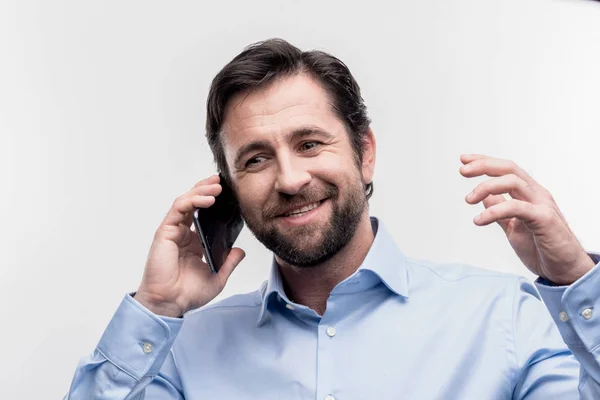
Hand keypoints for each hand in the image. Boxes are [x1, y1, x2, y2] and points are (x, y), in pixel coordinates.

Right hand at [134, 175, 244, 316]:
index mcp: (194, 242)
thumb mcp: (217, 277)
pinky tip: (206, 199)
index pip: (203, 215)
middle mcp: (183, 234)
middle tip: (221, 182)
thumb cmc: (187, 293)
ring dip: (201, 191)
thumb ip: (229, 263)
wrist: (170, 303)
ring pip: (186, 202)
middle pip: (194, 203)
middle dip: (206, 189)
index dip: (212, 202)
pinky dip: (192, 200)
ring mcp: (173, 231)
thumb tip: (240, 251)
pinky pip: (178, 209)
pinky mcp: (165, 232)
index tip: (227, 193)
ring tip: (216, 187)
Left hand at [460, 154, 594, 284]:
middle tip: (462, 171)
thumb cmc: (541, 249)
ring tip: (468, 200)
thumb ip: (500, 212)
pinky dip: (494, 211)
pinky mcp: (544, 219)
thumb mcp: (513, 228)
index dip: (484, 162)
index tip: (464, 160)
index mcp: (529, 194)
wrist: (564, 270)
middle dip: (483, 165)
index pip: (506, 170)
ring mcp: (541, 205)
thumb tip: (485, 198)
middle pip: (509, 169)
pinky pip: (516, 207)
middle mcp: (536, 194)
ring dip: (486, 187)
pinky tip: (479, 220)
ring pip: (512, 182)